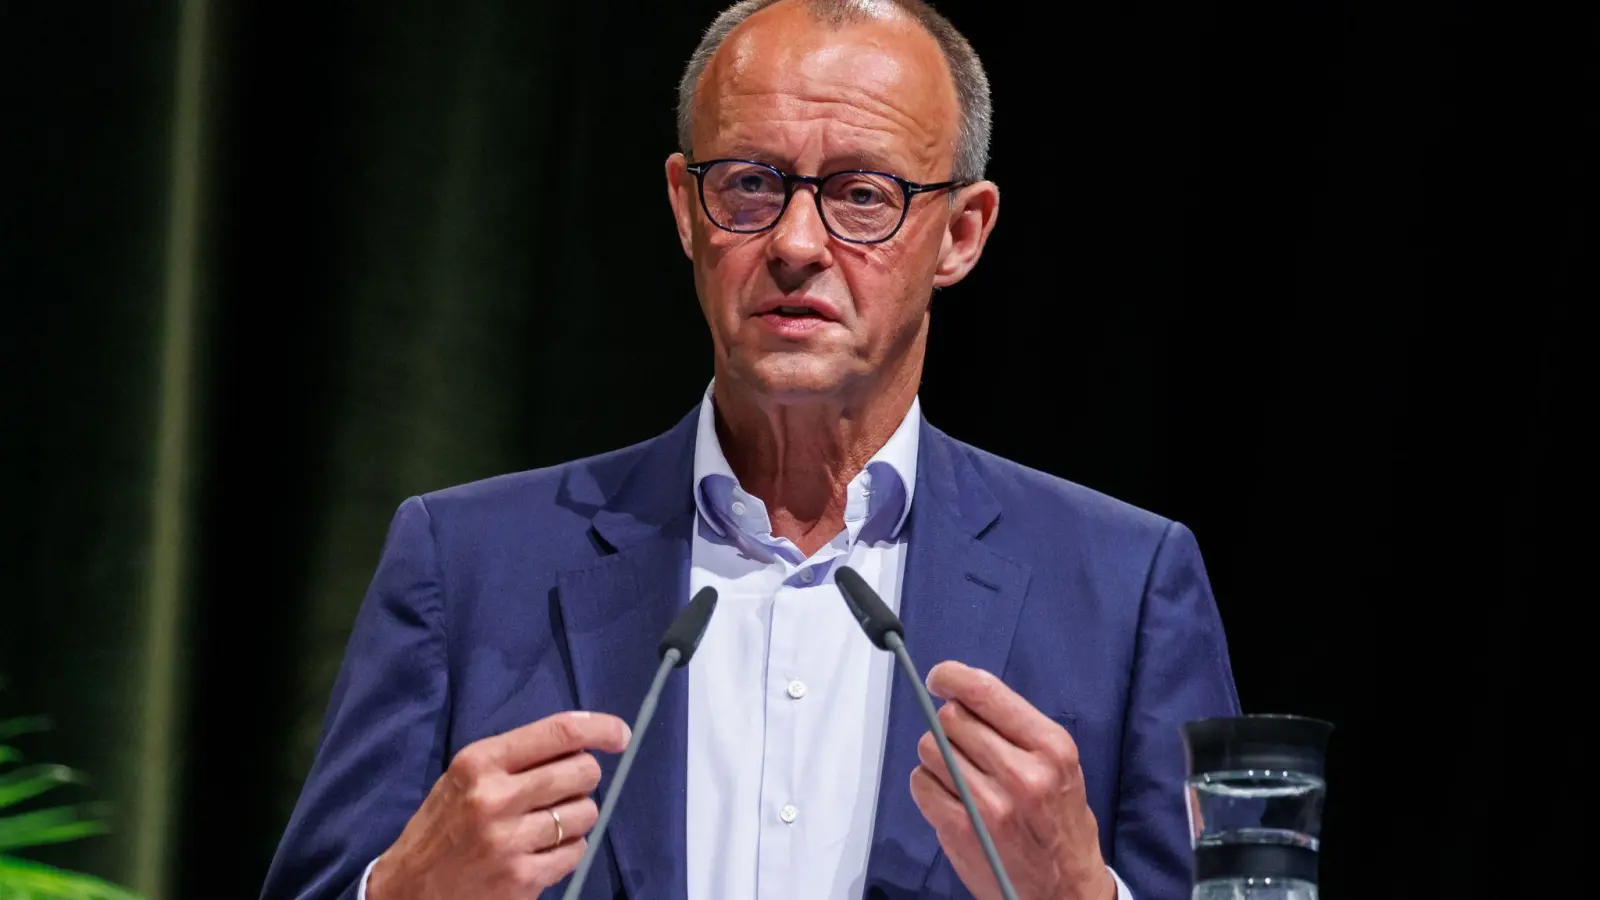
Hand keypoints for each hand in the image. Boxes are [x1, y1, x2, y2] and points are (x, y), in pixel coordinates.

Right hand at [367, 710, 630, 899]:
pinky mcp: (522, 879)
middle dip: (585, 778)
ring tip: (547, 824)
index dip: (601, 729)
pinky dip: (569, 849)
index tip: (620, 735)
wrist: (407, 891)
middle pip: (582, 772)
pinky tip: (542, 850)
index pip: (559, 732)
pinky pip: (576, 852)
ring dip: (577, 816)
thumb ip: (516, 759)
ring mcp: (510, 842)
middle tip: (566, 789)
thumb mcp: (465, 777)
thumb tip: (581, 746)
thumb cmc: (442, 827)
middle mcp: (495, 798)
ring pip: (585, 813)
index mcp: (480, 762)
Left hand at [910, 661, 1115, 899]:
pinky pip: (920, 783)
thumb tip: (961, 696)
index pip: (986, 693)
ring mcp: (988, 804)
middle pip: (952, 719)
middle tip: (963, 743)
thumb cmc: (1061, 822)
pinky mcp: (961, 830)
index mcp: (1051, 748)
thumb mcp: (1060, 766)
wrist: (1065, 890)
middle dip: (950, 724)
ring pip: (931, 748)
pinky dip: (928, 784)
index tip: (939, 678)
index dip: (953, 677)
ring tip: (961, 774)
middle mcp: (1022, 773)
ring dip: (937, 755)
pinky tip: (951, 796)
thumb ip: (1016, 730)